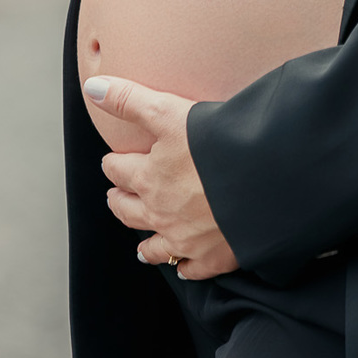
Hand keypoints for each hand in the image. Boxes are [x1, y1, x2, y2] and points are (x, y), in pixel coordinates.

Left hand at [85, 75, 238, 280]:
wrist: (263, 180)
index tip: (112, 162)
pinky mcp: (213, 257)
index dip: (113, 164)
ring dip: (145, 242)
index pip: (119, 171)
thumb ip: (129, 99)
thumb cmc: (217, 143)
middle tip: (117, 196)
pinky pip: (191, 269)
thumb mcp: (169, 111)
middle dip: (120, 201)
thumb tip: (93, 88)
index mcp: (149, 179)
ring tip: (141, 241)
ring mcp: (186, 239)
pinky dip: (183, 267)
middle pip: (128, 211)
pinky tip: (182, 265)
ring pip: (154, 247)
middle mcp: (161, 213)